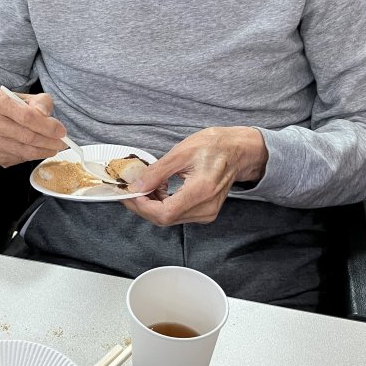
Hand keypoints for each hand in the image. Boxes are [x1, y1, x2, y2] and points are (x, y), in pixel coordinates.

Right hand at [0, 88, 66, 166]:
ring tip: (54, 147)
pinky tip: (35, 149)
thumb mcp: (25, 97)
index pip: (26, 116)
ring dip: (44, 151)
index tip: (62, 131)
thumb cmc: (9, 106)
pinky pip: (18, 159)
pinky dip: (31, 156)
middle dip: (50, 142)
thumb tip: (46, 116)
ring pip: (24, 151)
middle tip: (63, 143)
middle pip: (26, 137)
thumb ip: (40, 102)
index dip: (47, 126)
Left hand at [123, 126, 267, 226]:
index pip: (164, 213)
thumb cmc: (214, 146)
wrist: (237, 150)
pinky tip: (160, 189)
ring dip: (152, 205)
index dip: (142, 207)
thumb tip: (136, 186)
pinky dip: (163, 204)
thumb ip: (156, 172)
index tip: (128, 194)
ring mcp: (207, 213)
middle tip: (130, 189)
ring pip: (169, 218)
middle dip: (143, 206)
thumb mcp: (181, 153)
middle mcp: (206, 208)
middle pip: (164, 219)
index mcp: (201, 191)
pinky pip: (177, 214)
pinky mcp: (205, 213)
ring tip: (147, 185)